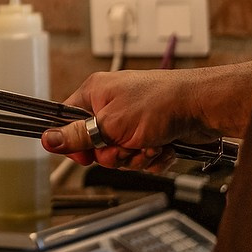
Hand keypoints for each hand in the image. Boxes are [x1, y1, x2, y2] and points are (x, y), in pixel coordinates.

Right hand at [40, 61, 251, 170]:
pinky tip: (164, 146)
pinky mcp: (152, 133)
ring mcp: (133, 120)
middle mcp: (112, 105)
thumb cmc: (161, 103)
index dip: (76, 143)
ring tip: (152, 144)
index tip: (87, 154)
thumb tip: (47, 139)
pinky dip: (153, 157)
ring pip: (121, 155)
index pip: (68, 122)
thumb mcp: (111, 124)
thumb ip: (78, 135)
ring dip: (137, 157)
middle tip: (128, 146)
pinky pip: (141, 157)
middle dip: (115, 154)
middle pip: (96, 146)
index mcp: (96, 94)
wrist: (204, 107)